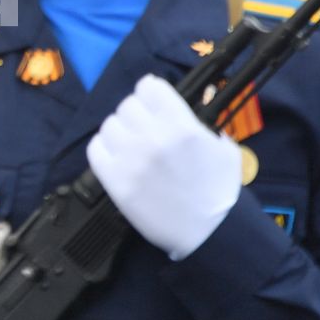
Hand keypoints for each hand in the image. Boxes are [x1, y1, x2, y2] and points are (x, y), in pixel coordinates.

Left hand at [87, 75, 240, 260]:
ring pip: (110, 124)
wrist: (208, 233)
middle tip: (144, 128)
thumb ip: (204, 125)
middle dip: (137, 114)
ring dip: (120, 131)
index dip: (151, 93)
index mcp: (182, 126)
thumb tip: (190, 105)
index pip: (149, 87)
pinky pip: (95, 149)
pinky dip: (104, 149)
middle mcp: (154, 138)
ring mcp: (131, 160)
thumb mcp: (224, 150)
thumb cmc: (219, 192)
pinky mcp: (115, 181)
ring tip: (131, 145)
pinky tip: (117, 157)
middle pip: (128, 105)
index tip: (153, 103)